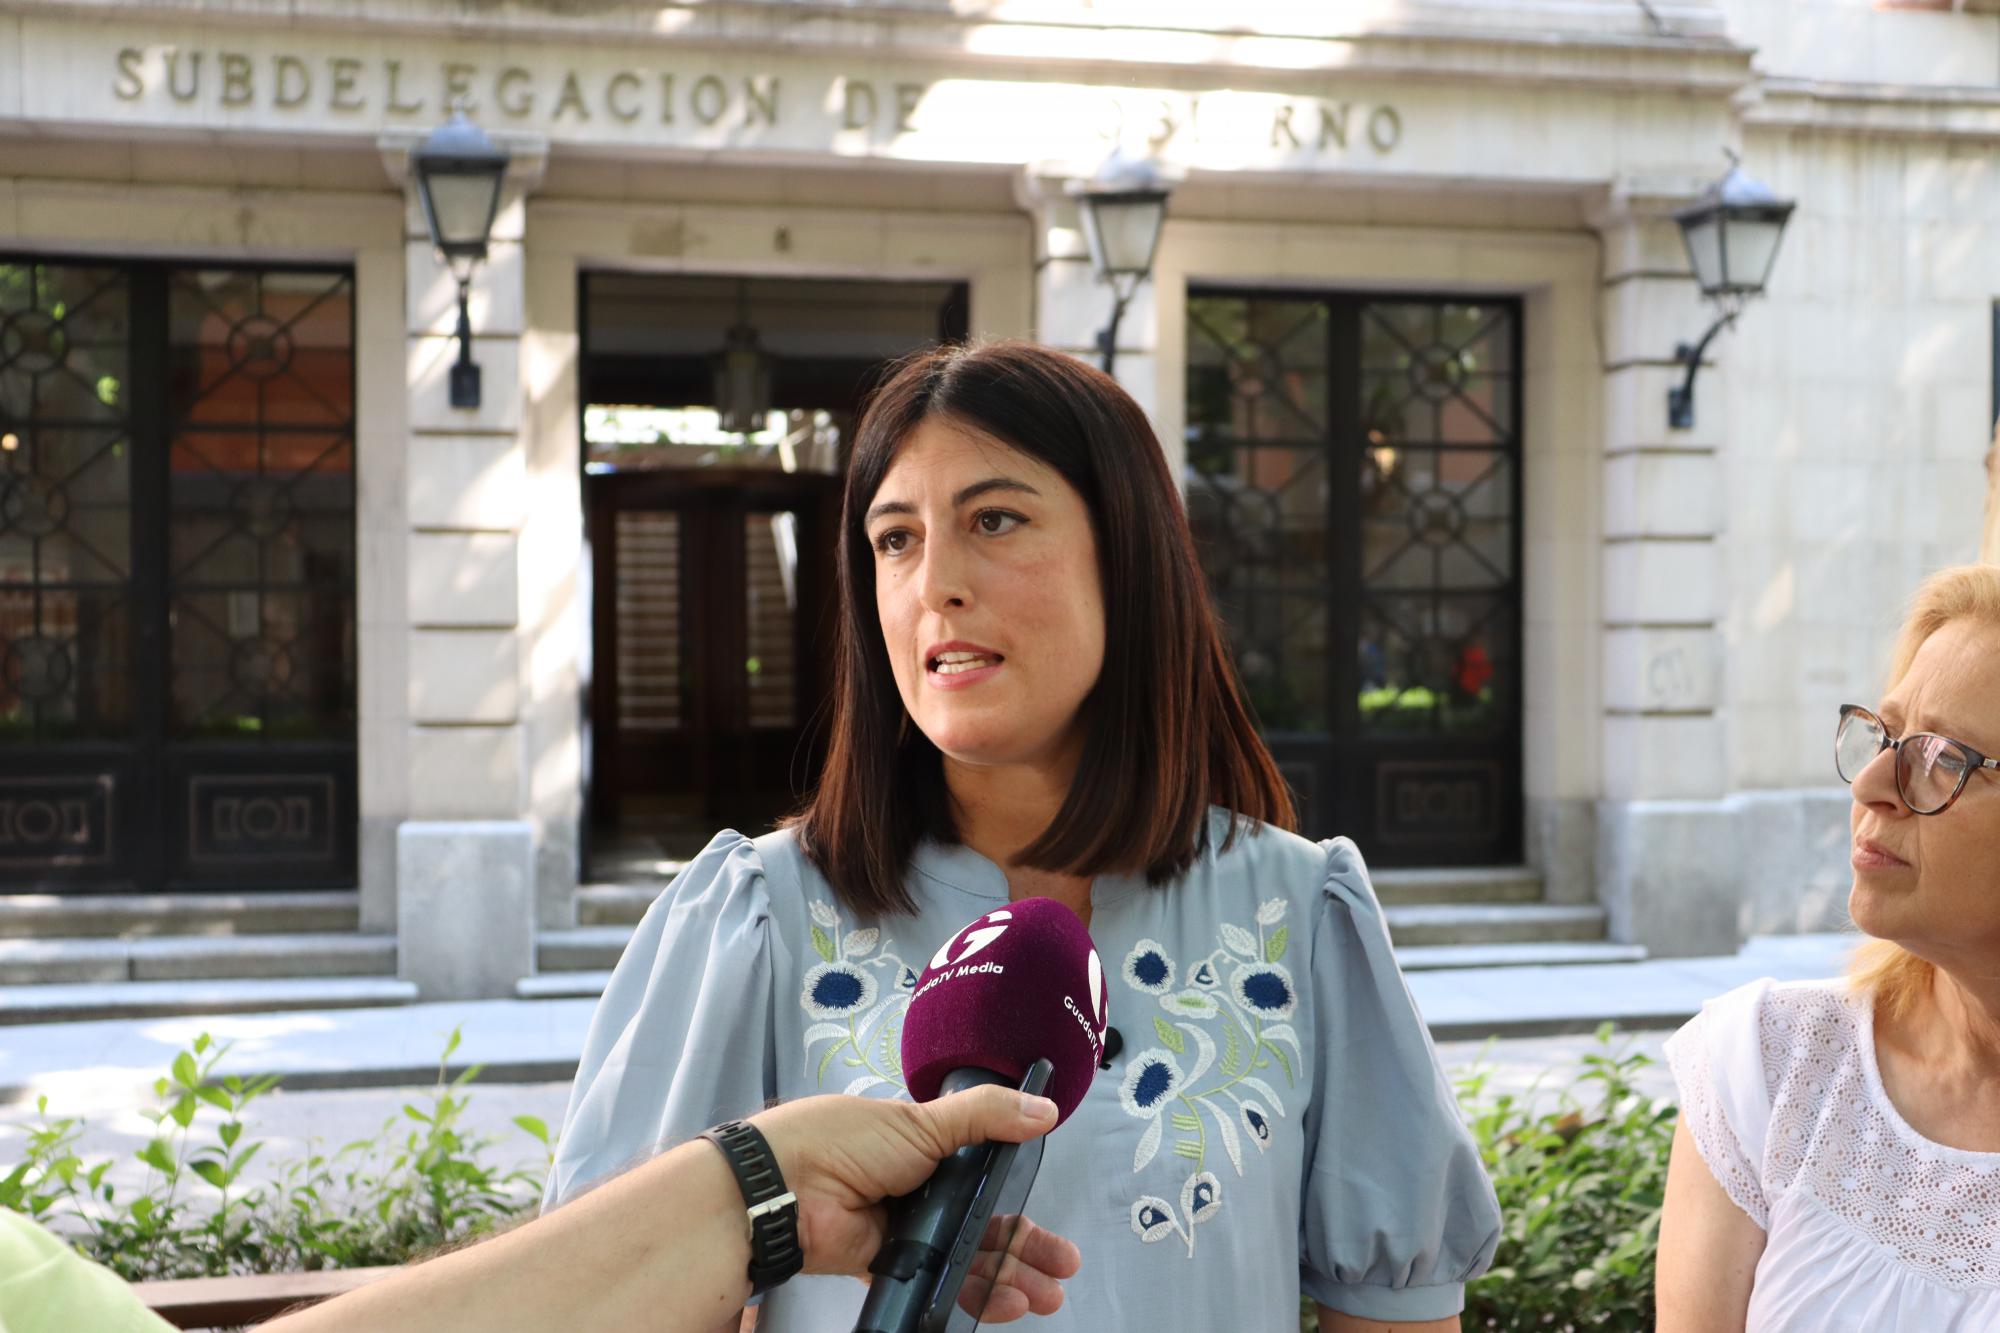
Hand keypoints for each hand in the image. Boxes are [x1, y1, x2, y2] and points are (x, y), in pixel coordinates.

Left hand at [750, 1088, 1081, 1320]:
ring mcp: (903, 1230)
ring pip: (965, 1259)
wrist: (788, 1186)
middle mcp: (919, 1191)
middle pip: (983, 1227)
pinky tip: (999, 1303)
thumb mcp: (923, 1121)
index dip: (1021, 1204)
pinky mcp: (886, 1265)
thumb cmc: (846, 1142)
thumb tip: (1044, 1107)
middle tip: (1062, 1271)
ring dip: (1005, 1278)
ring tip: (1043, 1297)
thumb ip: (986, 1115)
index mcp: (928, 1148)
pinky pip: (935, 1282)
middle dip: (1025, 1251)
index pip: (987, 1181)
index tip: (1052, 1223)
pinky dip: (967, 1294)